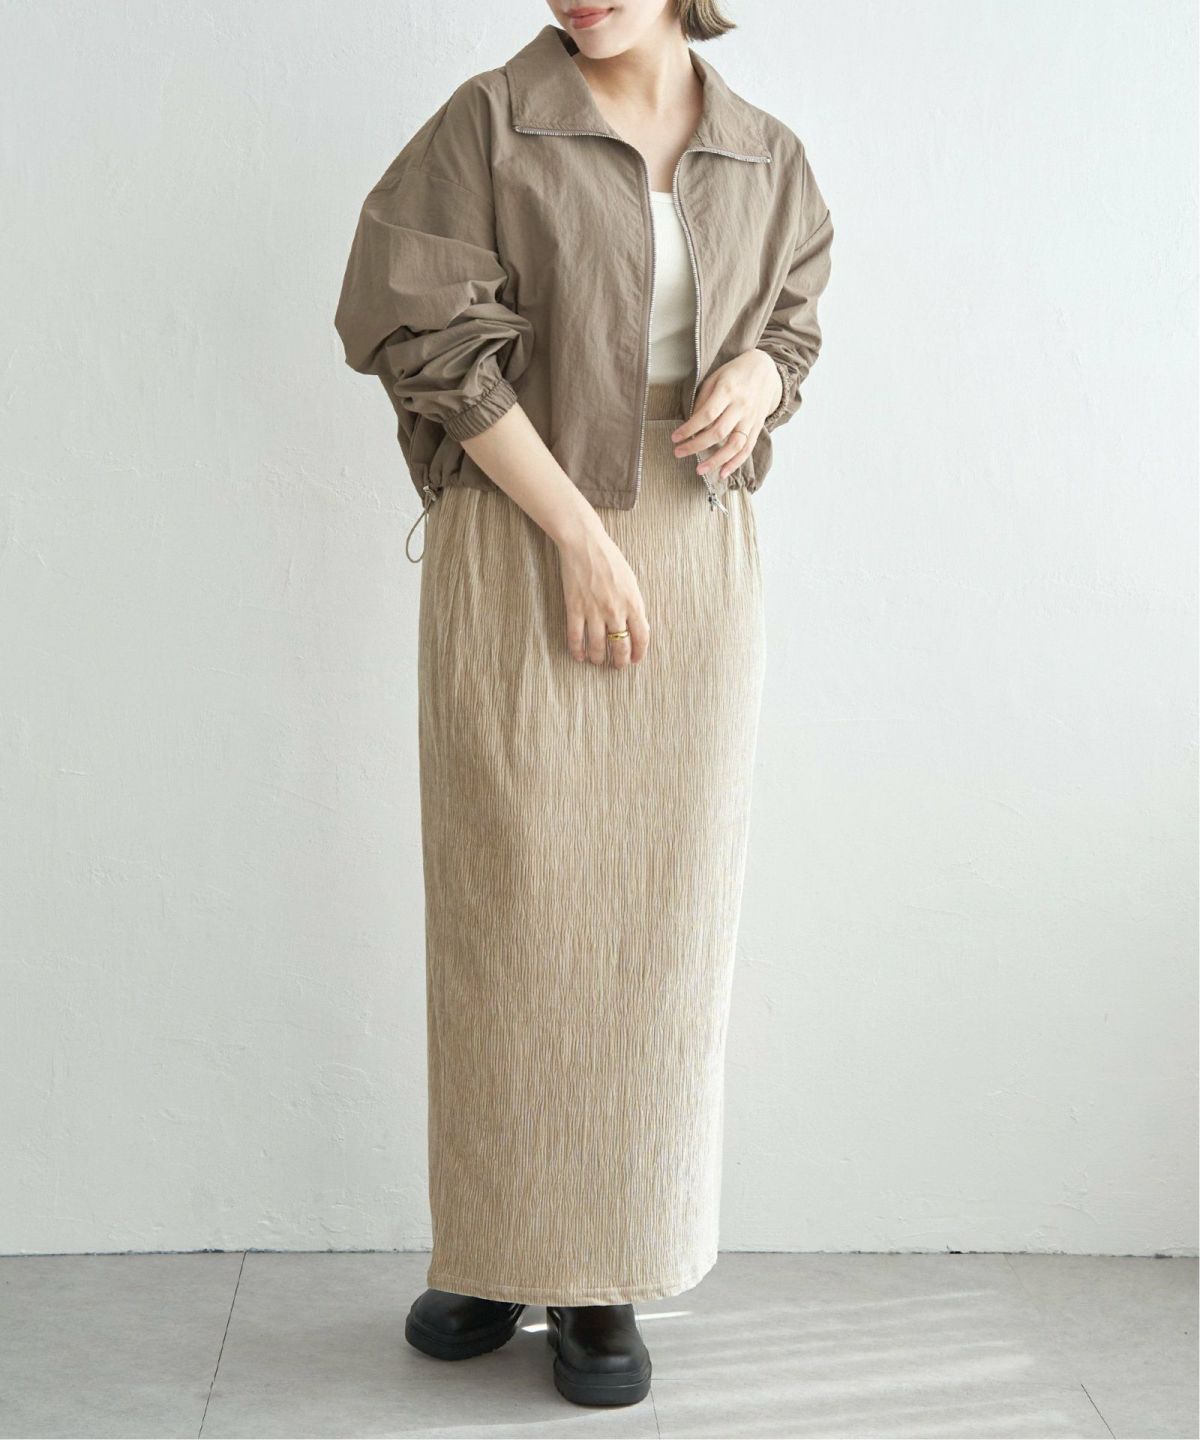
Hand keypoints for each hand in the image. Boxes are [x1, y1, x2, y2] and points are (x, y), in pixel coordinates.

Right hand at [555, 524, 649, 669]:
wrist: (585, 544)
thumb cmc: (610, 559)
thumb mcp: (631, 581)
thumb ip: (634, 604)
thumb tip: (635, 625)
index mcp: (633, 603)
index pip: (642, 637)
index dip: (639, 653)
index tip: (636, 660)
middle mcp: (616, 611)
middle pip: (621, 647)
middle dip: (620, 661)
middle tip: (617, 666)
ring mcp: (594, 611)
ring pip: (598, 647)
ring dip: (599, 659)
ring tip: (599, 661)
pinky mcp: (575, 609)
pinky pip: (576, 638)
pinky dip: (577, 651)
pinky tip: (580, 656)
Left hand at [670, 348, 782, 482]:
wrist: (765, 370)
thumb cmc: (734, 374)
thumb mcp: (715, 379)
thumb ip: (704, 400)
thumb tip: (691, 424)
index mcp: (728, 390)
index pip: (706, 415)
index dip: (689, 429)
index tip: (675, 437)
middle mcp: (741, 406)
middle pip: (718, 432)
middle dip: (696, 446)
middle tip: (678, 453)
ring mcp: (751, 418)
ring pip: (734, 445)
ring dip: (716, 460)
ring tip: (700, 470)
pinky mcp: (757, 427)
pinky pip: (747, 449)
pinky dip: (735, 463)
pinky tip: (722, 473)